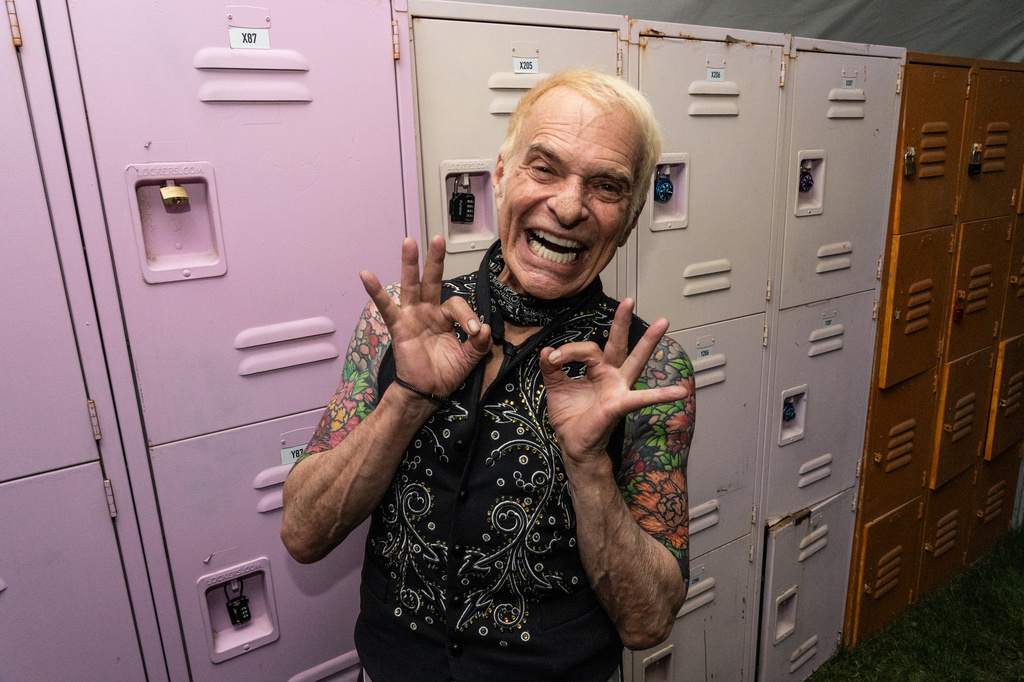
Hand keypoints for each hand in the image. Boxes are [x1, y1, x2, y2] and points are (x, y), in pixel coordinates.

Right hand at [360, 236, 491, 397]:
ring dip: (410, 264)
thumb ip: (480, 342)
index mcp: (445, 317)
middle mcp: (428, 311)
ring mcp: (412, 317)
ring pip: (411, 285)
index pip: (457, 305)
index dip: (468, 316)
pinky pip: (387, 308)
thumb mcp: (470, 356)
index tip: (474, 332)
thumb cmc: (446, 372)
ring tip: (409, 242)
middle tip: (438, 239)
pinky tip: (366, 275)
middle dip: (435, 260)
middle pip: (432, 280)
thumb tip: (485, 328)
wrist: (428, 391)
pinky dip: (376, 291)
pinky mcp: (399, 327)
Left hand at [538, 298, 689, 462]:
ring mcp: (618, 389)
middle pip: (619, 344)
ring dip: (648, 342)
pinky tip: (680, 392)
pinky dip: (661, 396)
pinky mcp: (619, 405)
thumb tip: (546, 351)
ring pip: (635, 361)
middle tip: (629, 300)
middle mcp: (611, 376)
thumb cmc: (570, 417)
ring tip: (663, 322)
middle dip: (622, 322)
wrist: (573, 445)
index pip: (586, 349)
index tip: (552, 359)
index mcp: (596, 370)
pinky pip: (642, 398)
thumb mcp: (555, 388)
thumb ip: (551, 369)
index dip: (567, 351)